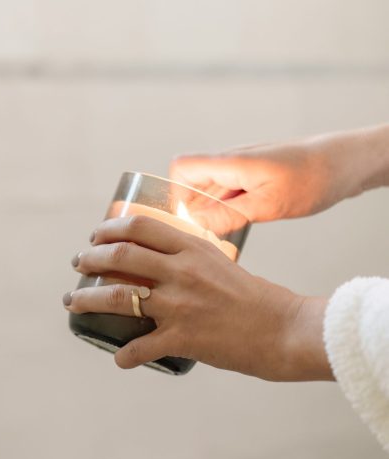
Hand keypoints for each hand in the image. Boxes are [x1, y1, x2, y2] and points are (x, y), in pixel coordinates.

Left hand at [64, 216, 332, 381]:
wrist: (285, 329)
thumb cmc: (256, 296)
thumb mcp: (221, 263)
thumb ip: (191, 259)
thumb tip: (161, 262)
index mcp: (192, 248)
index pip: (140, 227)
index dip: (110, 228)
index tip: (97, 235)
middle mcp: (181, 272)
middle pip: (120, 257)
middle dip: (90, 258)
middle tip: (78, 263)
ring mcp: (179, 305)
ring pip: (116, 297)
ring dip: (87, 299)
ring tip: (74, 302)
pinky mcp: (182, 339)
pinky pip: (140, 348)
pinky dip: (125, 355)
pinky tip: (120, 358)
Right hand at [170, 139, 354, 224]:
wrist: (344, 163)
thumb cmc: (313, 177)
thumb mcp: (269, 203)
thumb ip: (230, 213)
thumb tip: (197, 222)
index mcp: (230, 162)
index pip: (182, 168)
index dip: (177, 194)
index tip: (188, 218)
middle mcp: (231, 162)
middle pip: (193, 182)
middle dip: (194, 209)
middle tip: (209, 232)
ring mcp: (241, 169)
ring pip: (210, 189)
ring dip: (212, 211)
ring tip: (228, 230)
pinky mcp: (252, 176)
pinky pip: (228, 192)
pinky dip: (228, 209)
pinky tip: (241, 222)